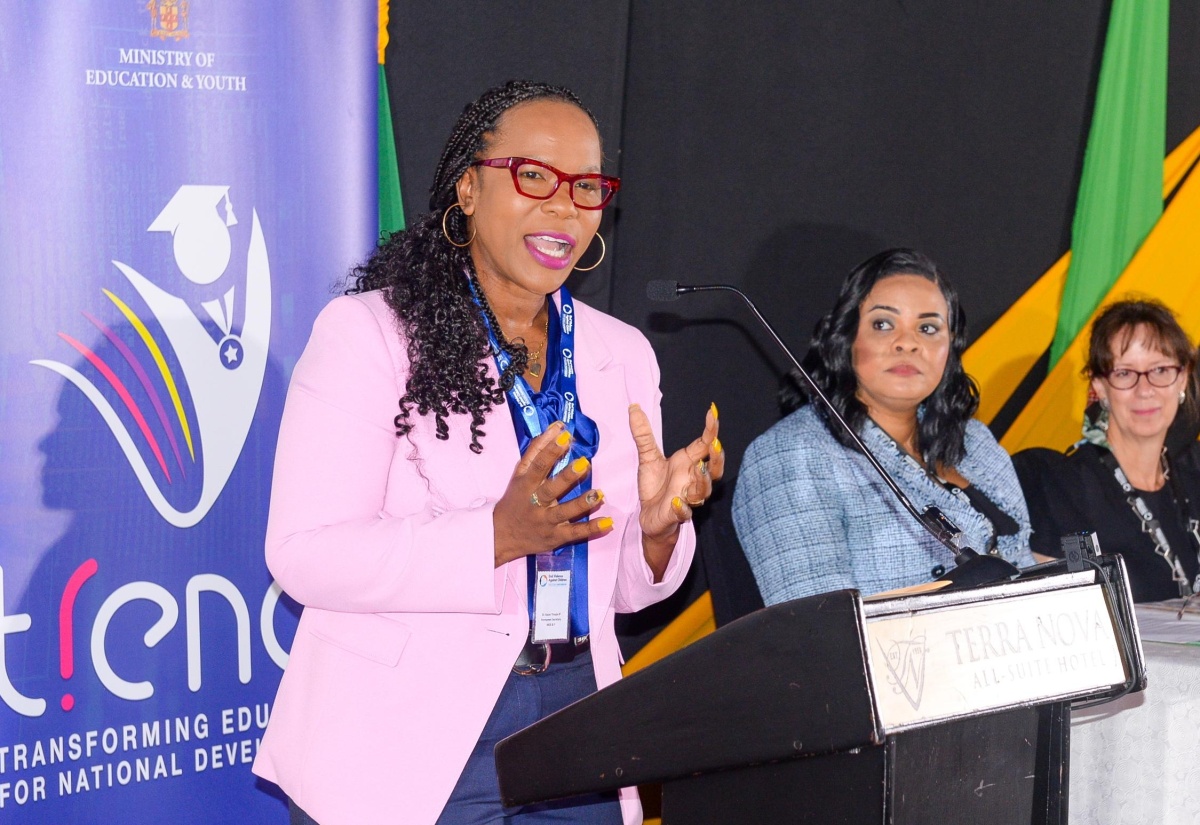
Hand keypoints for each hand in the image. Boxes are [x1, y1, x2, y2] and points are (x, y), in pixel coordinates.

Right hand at [492, 422, 611, 566]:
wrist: (501, 537)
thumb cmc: (515, 499)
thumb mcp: (520, 474)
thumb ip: (537, 450)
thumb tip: (557, 427)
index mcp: (525, 485)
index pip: (538, 466)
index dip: (550, 451)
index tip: (565, 436)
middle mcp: (535, 503)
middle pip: (551, 490)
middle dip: (567, 477)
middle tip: (585, 463)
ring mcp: (546, 522)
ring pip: (564, 512)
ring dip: (582, 504)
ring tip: (599, 494)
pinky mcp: (556, 537)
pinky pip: (575, 533)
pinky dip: (592, 529)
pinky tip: (608, 522)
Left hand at [630, 403, 723, 578]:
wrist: (650, 516)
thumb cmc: (655, 486)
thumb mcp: (647, 457)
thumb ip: (643, 435)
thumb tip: (634, 407)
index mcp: (688, 463)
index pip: (705, 444)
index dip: (711, 429)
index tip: (713, 411)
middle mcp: (692, 480)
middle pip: (714, 470)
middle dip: (717, 458)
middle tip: (714, 444)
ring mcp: (686, 498)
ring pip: (702, 491)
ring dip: (702, 480)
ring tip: (697, 467)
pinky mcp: (675, 515)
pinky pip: (683, 513)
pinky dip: (681, 508)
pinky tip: (676, 501)